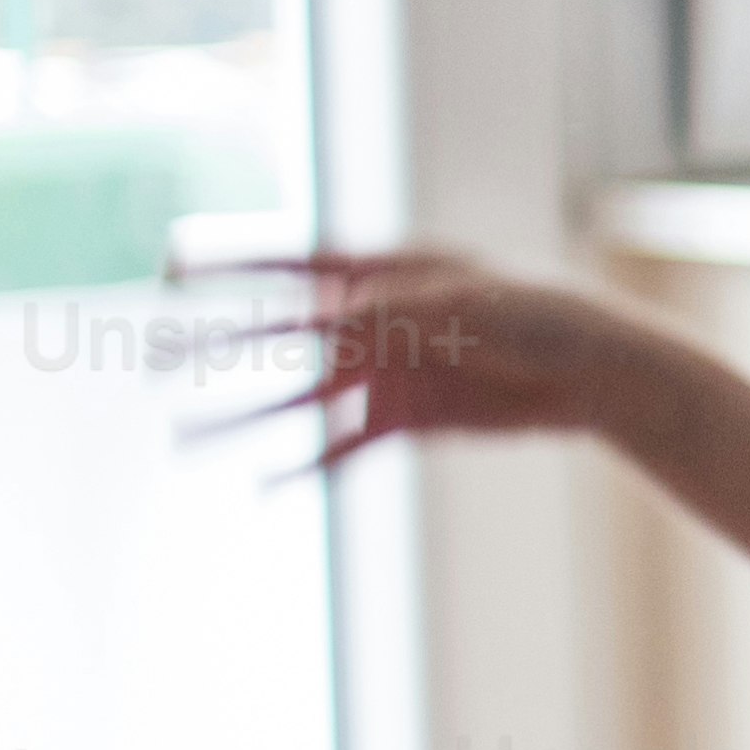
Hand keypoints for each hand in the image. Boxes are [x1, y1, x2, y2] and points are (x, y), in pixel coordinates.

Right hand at [167, 243, 743, 477]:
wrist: (598, 375)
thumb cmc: (541, 316)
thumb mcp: (469, 304)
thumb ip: (398, 311)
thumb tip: (332, 322)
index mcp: (383, 275)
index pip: (290, 263)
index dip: (231, 263)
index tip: (172, 263)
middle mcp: (371, 324)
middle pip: (277, 334)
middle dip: (216, 344)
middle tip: (152, 354)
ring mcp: (384, 375)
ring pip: (296, 400)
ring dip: (241, 420)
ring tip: (181, 438)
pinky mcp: (405, 421)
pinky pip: (340, 449)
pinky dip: (303, 468)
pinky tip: (259, 486)